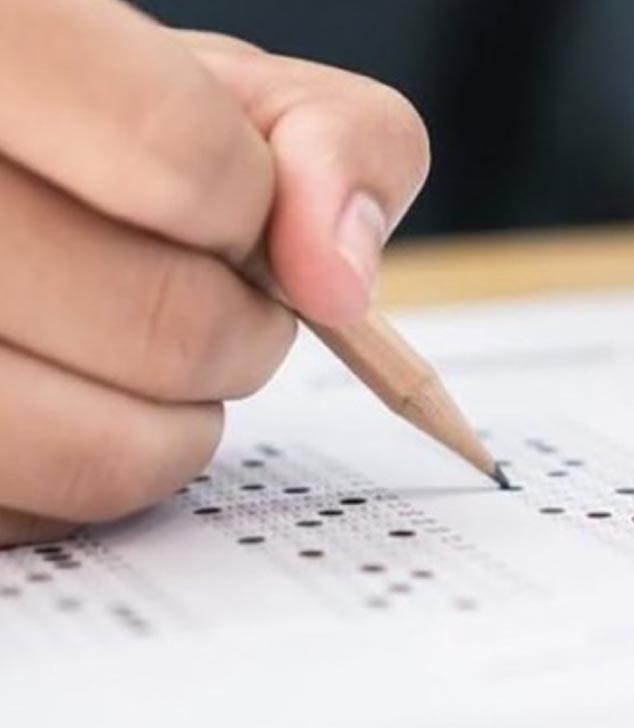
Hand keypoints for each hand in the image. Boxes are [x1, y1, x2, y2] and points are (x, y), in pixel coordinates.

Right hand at [0, 0, 428, 544]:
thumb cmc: (107, 132)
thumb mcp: (230, 93)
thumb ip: (335, 139)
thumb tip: (338, 281)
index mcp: (2, 40)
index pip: (182, 155)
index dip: (252, 208)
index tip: (242, 217)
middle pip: (167, 325)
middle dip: (242, 332)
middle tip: (219, 306)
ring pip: (103, 451)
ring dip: (180, 426)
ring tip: (155, 367)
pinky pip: (42, 513)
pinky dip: (94, 475)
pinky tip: (70, 398)